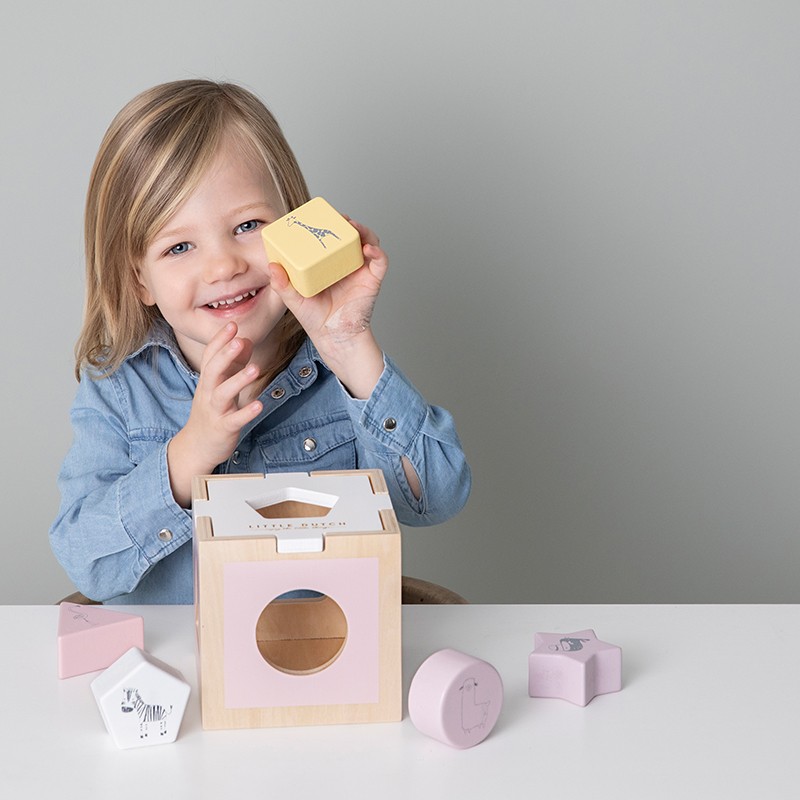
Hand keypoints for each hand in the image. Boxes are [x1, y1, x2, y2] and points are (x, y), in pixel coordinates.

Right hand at [167, 322, 262, 505]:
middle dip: (226, 354)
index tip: (231, 324)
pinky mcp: (223, 428)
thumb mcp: (220, 384)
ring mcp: (215, 411)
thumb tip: (246, 341)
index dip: (220, 340)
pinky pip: (235, 419)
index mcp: (208, 380)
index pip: (211, 355)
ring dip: (239, 380)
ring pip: (223, 393)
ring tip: (255, 369)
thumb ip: (234, 363)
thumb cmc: (212, 411)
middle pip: (213, 370)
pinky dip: (246, 412)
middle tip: (239, 339)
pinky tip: (259, 404)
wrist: (196, 446)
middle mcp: (209, 393)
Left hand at [267, 218, 386, 397]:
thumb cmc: (315, 318)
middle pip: (350, 234)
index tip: (318, 214)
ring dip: (363, 230)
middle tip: (338, 217)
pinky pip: (380, 261)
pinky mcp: (372, 280)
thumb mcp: (293, 299)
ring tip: (353, 227)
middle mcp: (345, 262)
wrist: (333, 337)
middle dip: (346, 222)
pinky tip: (368, 248)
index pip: (329, 236)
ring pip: (368, 241)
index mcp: (327, 262)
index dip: (327, 223)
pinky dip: (377, 252)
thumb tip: (272, 266)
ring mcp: (360, 270)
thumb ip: (282, 284)